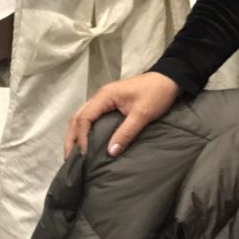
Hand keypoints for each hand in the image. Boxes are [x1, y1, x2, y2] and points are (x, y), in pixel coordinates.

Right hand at [64, 71, 180, 157]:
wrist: (169, 79)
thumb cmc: (156, 94)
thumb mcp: (142, 114)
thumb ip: (126, 132)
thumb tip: (110, 152)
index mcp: (104, 96)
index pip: (84, 119)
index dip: (81, 138)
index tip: (84, 155)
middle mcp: (100, 96)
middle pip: (77, 118)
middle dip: (72, 138)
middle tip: (69, 159)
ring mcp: (104, 99)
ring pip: (82, 117)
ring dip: (76, 135)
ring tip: (75, 154)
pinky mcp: (111, 103)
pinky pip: (92, 117)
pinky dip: (85, 130)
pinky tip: (87, 142)